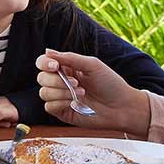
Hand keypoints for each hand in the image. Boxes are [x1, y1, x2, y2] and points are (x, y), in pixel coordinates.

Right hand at [35, 49, 151, 135]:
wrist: (122, 107)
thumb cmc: (110, 84)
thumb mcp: (92, 65)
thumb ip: (69, 58)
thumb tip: (47, 51)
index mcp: (67, 68)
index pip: (43, 62)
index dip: (44, 63)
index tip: (55, 66)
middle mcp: (61, 82)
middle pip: (41, 78)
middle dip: (57, 80)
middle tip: (76, 83)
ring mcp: (60, 98)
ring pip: (43, 92)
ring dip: (61, 92)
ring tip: (81, 93)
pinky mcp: (62, 112)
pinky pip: (49, 106)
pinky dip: (60, 103)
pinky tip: (73, 103)